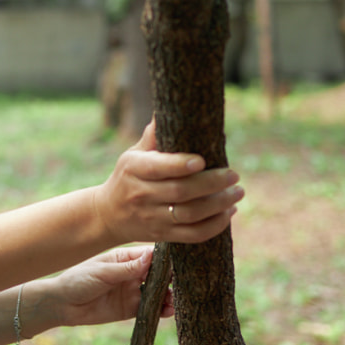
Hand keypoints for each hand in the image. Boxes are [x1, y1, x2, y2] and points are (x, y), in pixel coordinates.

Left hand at [42, 246, 172, 328]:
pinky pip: (151, 309)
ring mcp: (133, 291)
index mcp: (124, 258)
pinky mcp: (131, 309)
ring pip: (158, 292)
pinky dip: (161, 310)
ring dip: (169, 296)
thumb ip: (128, 268)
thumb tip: (152, 256)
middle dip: (171, 279)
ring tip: (175, 300)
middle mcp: (132, 273)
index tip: (180, 263)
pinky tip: (168, 311)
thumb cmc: (78, 280)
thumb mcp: (103, 272)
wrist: (63, 304)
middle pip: (159, 274)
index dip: (166, 259)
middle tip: (184, 284)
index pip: (151, 256)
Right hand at [93, 120, 242, 244]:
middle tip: (234, 175)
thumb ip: (152, 137)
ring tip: (237, 193)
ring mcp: (152, 218)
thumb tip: (168, 110)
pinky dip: (215, 226)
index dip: (181, 165)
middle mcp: (141, 194)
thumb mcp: (132, 155)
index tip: (203, 160)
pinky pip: (193, 235)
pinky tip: (228, 213)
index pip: (159, 168)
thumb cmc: (128, 177)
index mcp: (134, 169)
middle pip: (181, 192)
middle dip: (212, 183)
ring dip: (218, 205)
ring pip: (190, 214)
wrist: (108, 214)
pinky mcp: (162, 235)